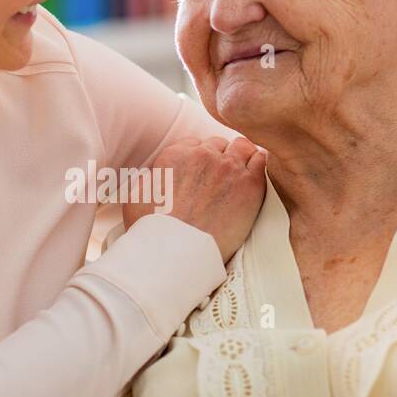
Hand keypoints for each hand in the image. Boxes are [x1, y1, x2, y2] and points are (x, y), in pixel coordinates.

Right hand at [123, 136, 265, 261]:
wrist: (179, 253)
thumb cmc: (154, 232)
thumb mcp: (135, 199)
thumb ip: (146, 180)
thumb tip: (151, 176)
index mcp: (175, 155)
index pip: (194, 143)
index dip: (198, 158)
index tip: (200, 172)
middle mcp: (203, 155)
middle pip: (218, 144)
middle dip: (218, 157)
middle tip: (219, 177)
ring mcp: (229, 167)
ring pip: (241, 147)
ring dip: (240, 156)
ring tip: (239, 173)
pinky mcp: (250, 184)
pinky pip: (261, 160)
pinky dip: (258, 164)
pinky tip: (255, 175)